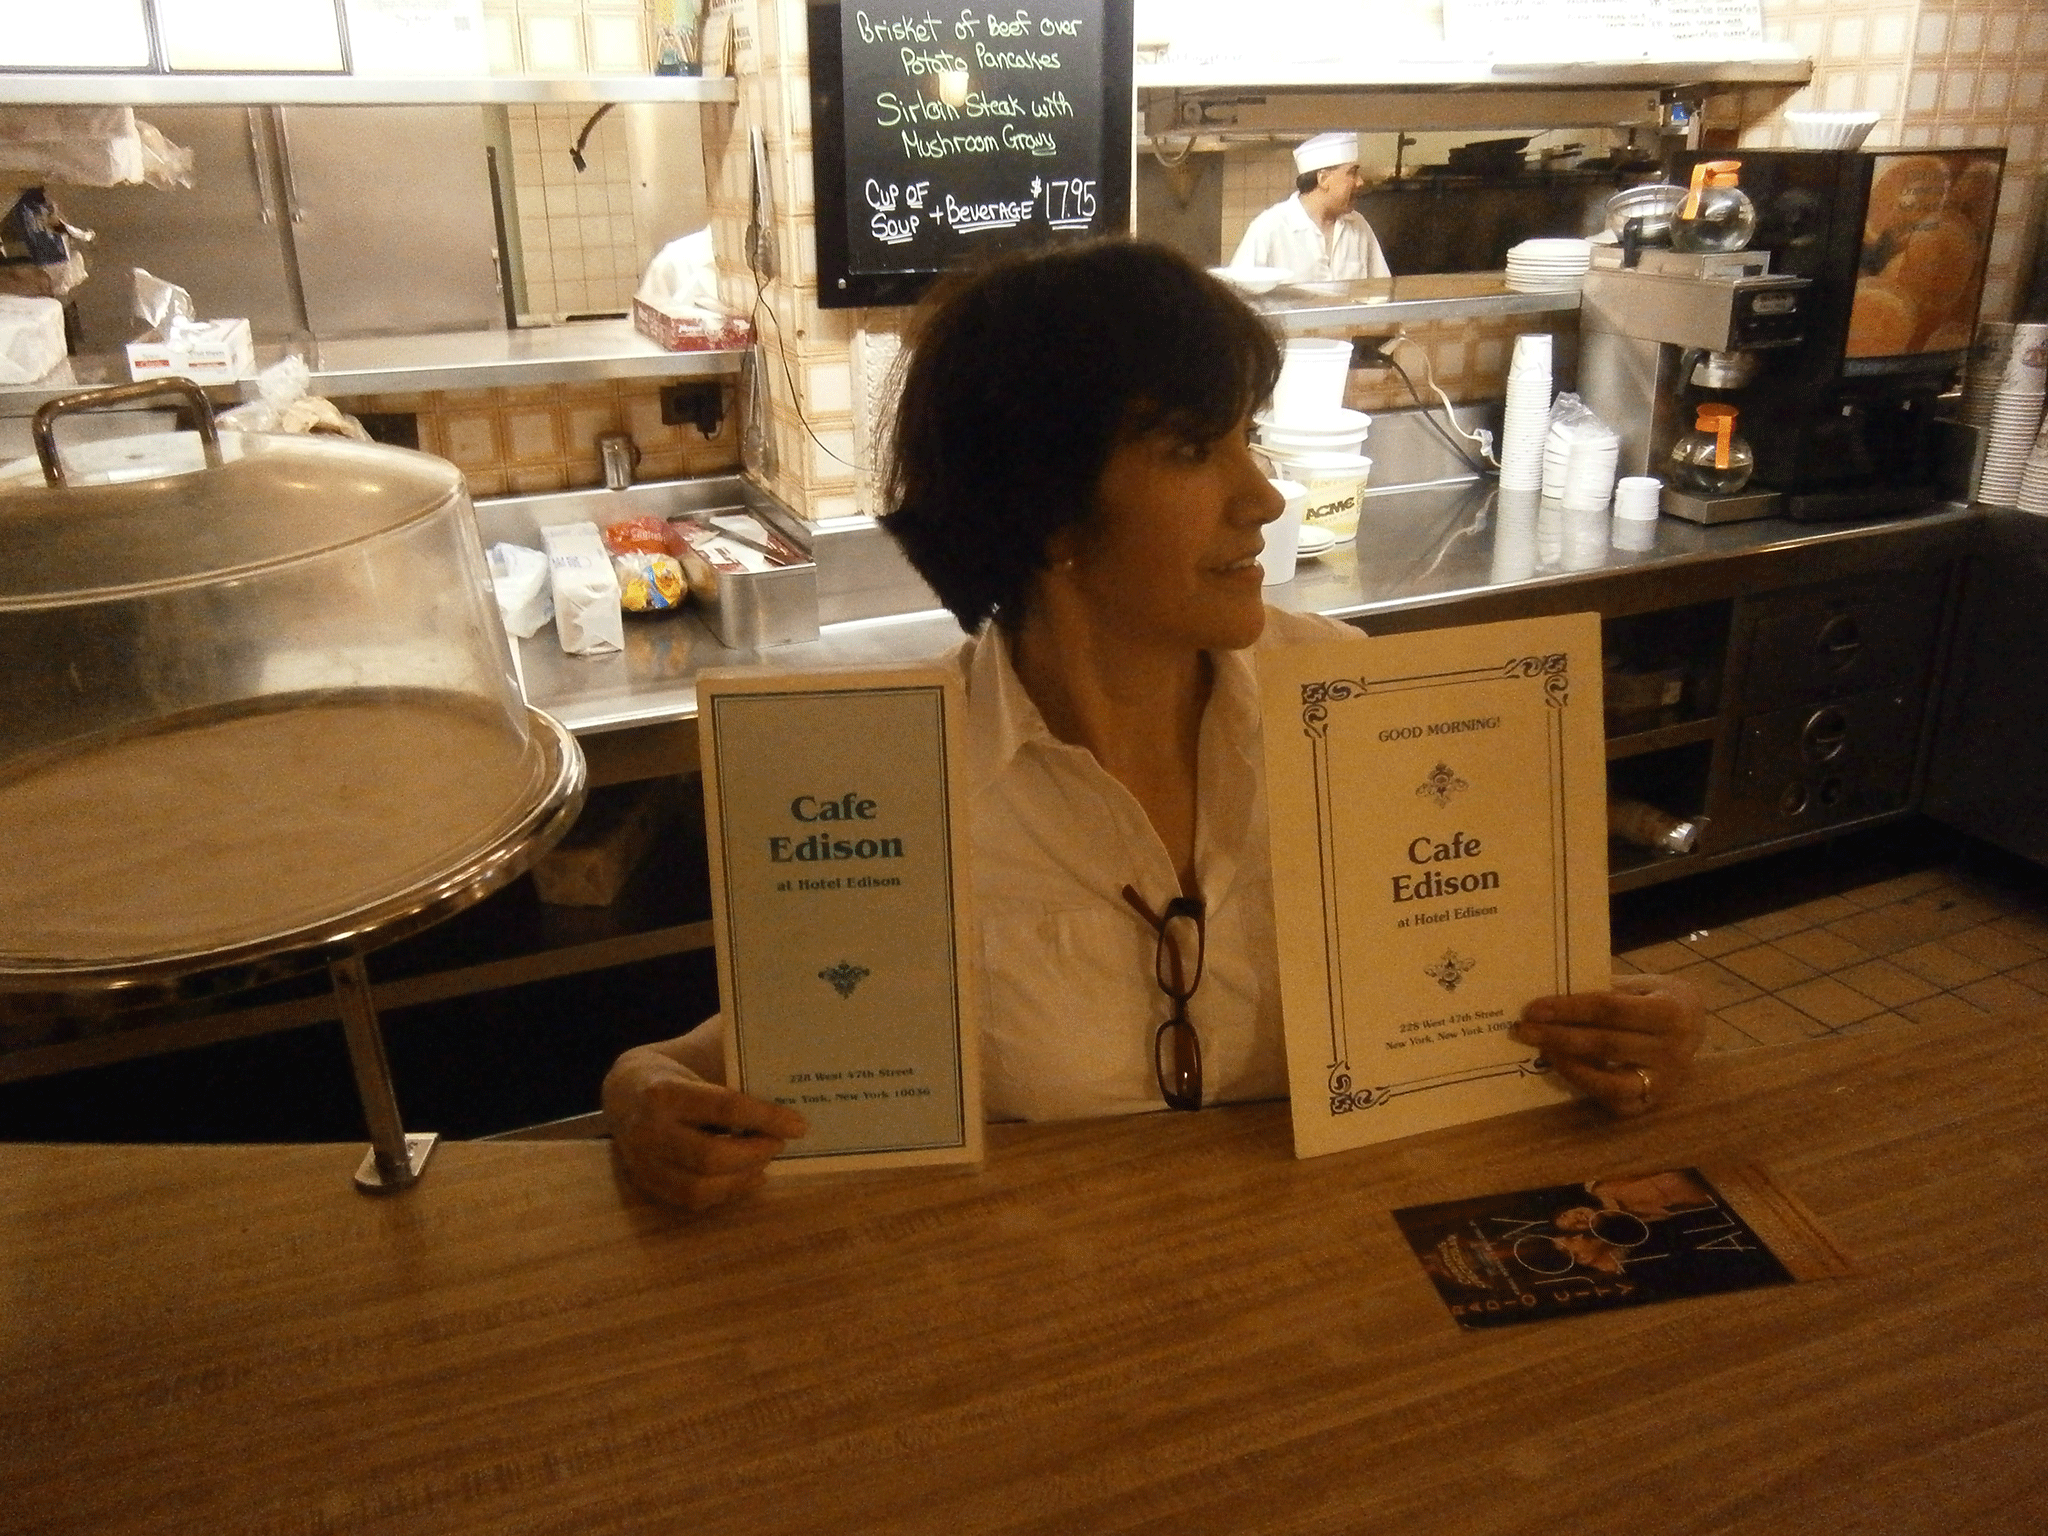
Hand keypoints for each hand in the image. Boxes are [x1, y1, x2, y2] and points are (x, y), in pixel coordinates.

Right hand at [602, 1045, 807, 1210]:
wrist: (622, 1090)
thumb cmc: (675, 1069)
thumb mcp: (697, 1053)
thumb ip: (736, 1059)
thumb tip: (789, 1068)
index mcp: (664, 1090)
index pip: (724, 1107)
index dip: (765, 1118)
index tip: (798, 1124)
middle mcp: (649, 1131)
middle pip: (710, 1156)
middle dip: (755, 1153)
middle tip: (779, 1143)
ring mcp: (642, 1163)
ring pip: (700, 1186)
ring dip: (742, 1177)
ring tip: (765, 1161)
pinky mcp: (644, 1185)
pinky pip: (690, 1200)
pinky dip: (725, 1192)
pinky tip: (748, 1178)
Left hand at [1511, 972, 1705, 1117]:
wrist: (1696, 1023)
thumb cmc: (1656, 996)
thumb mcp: (1639, 984)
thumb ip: (1604, 992)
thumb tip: (1550, 997)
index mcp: (1670, 1012)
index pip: (1609, 1009)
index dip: (1568, 1008)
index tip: (1533, 1008)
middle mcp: (1672, 1051)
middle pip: (1604, 1044)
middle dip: (1558, 1036)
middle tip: (1522, 1029)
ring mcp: (1665, 1081)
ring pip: (1608, 1080)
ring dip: (1568, 1064)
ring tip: (1540, 1048)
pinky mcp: (1654, 1101)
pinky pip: (1613, 1100)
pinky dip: (1585, 1084)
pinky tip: (1562, 1066)